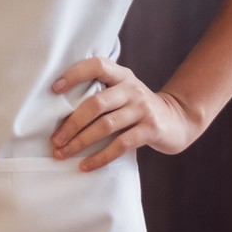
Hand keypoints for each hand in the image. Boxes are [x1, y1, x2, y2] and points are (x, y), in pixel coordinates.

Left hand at [49, 57, 201, 171]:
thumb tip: (59, 108)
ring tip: (62, 153)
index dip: (75, 74)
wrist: (177, 119)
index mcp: (121, 75)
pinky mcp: (150, 130)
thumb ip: (101, 91)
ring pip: (105, 126)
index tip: (54, 88)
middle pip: (96, 103)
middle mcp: (131, 89)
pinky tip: (85, 165)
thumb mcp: (123, 91)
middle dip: (71, 123)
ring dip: (80, 142)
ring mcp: (142, 109)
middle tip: (55, 140)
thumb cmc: (138, 107)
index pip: (97, 65)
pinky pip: (120, 145)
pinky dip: (100, 157)